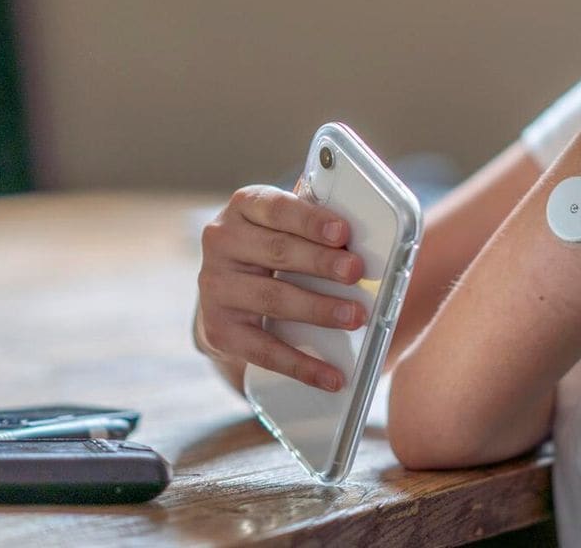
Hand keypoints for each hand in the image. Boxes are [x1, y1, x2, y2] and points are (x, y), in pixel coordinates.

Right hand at [196, 184, 365, 391]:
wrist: (227, 291)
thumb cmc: (273, 247)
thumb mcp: (286, 224)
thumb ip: (316, 223)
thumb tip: (366, 234)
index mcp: (245, 205)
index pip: (278, 208)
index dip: (311, 220)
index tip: (343, 233)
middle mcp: (222, 240)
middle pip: (278, 251)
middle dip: (321, 263)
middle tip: (357, 272)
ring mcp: (215, 286)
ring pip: (272, 298)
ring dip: (318, 309)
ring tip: (354, 317)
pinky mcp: (218, 329)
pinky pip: (263, 350)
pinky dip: (301, 364)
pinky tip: (331, 376)